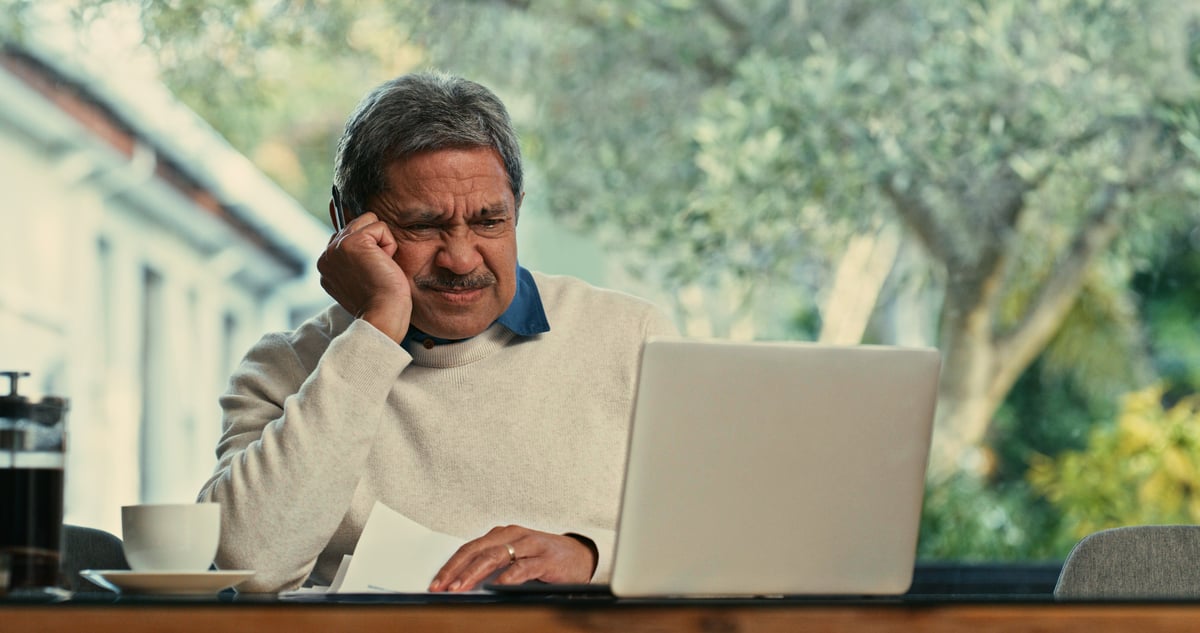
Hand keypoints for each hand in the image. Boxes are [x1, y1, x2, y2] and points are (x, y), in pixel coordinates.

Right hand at [316, 210, 411, 342]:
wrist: (382, 317)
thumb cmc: (381, 304)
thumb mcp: (362, 279)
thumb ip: (355, 259)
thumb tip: (366, 236)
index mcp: (326, 265)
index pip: (347, 237)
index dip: (367, 249)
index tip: (370, 274)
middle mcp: (326, 255)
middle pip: (358, 225)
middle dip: (375, 245)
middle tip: (376, 273)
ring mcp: (336, 247)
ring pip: (368, 221)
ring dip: (382, 243)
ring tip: (379, 268)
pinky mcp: (352, 242)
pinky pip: (380, 227)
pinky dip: (389, 245)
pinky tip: (383, 265)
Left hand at [428, 525, 597, 591]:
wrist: (580, 556)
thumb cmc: (543, 558)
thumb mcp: (515, 558)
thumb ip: (493, 566)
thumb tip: (462, 584)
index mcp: (502, 535)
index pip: (469, 548)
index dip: (451, 565)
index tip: (437, 582)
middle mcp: (513, 535)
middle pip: (477, 550)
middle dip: (456, 570)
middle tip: (442, 587)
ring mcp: (529, 545)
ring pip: (495, 556)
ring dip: (474, 573)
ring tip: (461, 588)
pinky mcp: (545, 559)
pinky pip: (523, 567)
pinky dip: (508, 577)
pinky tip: (497, 586)